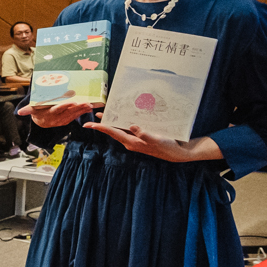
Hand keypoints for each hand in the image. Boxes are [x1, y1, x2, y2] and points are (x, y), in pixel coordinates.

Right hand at [31, 100, 94, 128]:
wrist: (41, 122)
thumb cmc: (38, 111)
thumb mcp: (32, 110)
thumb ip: (27, 110)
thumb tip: (19, 112)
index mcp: (49, 114)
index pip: (58, 109)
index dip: (65, 106)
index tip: (72, 102)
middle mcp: (57, 118)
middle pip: (69, 112)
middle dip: (78, 108)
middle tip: (86, 103)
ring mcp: (63, 120)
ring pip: (74, 114)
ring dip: (83, 110)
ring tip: (90, 105)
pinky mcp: (68, 120)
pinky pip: (76, 116)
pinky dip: (83, 112)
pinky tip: (89, 108)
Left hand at [84, 121, 205, 162]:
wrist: (176, 153)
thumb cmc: (166, 147)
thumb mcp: (156, 140)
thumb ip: (144, 134)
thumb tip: (132, 126)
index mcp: (131, 142)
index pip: (113, 133)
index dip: (101, 127)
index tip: (89, 124)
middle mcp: (131, 141)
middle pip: (114, 130)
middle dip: (104, 123)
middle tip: (95, 114)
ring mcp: (136, 139)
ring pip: (121, 129)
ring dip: (113, 121)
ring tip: (105, 113)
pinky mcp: (141, 137)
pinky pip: (129, 129)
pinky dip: (124, 122)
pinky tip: (124, 116)